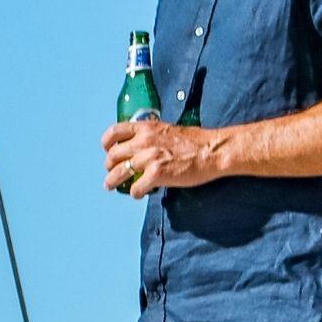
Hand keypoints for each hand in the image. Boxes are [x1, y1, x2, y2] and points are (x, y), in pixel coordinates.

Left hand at [101, 117, 220, 197]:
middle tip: (111, 172)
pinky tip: (139, 194)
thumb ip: (151, 136)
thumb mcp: (168, 130)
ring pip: (118, 172)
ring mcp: (149, 158)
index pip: (114, 132)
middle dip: (109, 166)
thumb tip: (141, 146)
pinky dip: (135, 192)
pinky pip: (136, 187)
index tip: (108, 150)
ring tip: (110, 186)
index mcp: (146, 128)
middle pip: (113, 155)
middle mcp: (143, 142)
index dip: (107, 143)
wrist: (214, 151)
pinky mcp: (156, 174)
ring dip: (112, 181)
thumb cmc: (196, 141)